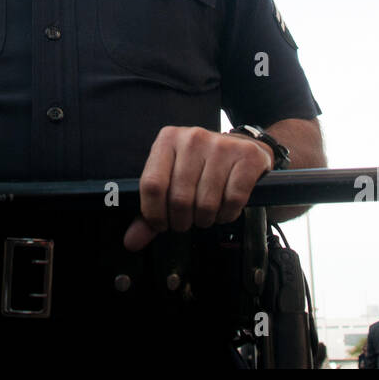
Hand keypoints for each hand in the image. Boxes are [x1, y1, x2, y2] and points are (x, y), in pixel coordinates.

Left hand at [123, 126, 272, 251]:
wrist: (243, 149)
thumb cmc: (202, 167)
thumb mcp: (172, 180)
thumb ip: (150, 211)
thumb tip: (132, 241)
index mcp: (168, 139)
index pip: (152, 185)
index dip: (154, 214)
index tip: (161, 224)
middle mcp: (193, 138)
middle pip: (179, 198)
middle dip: (182, 221)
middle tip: (187, 221)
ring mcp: (221, 146)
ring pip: (206, 203)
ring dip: (206, 219)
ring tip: (206, 213)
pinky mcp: (246, 157)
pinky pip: (233, 200)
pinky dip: (228, 214)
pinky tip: (225, 208)